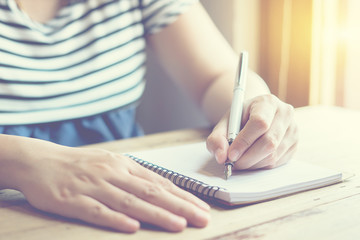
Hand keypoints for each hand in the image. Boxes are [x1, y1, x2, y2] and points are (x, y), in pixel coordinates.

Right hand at [11, 138, 209, 232]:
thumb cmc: (80, 164)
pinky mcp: (73, 200)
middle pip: (151, 192)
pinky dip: (115, 219)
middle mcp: (112, 173)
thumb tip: (162, 189)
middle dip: (179, 206)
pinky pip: (97, 211)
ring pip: (129, 202)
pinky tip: (132, 227)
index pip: (158, 182)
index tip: (201, 207)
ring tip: (179, 224)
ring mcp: (93, 187)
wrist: (40, 160)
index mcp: (122, 165)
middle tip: (202, 218)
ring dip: (156, 214)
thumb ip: (134, 176)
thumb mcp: (110, 163)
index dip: (182, 196)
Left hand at [206, 94, 298, 169]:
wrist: (256, 115)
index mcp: (267, 102)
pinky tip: (252, 158)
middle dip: (247, 157)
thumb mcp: (225, 123)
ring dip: (252, 163)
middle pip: (269, 142)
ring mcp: (293, 130)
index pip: (260, 123)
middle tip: (232, 163)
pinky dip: (260, 165)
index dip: (244, 141)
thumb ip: (217, 138)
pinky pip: (277, 162)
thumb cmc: (240, 118)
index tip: (231, 154)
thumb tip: (221, 157)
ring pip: (273, 155)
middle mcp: (285, 114)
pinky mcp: (294, 145)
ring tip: (240, 160)